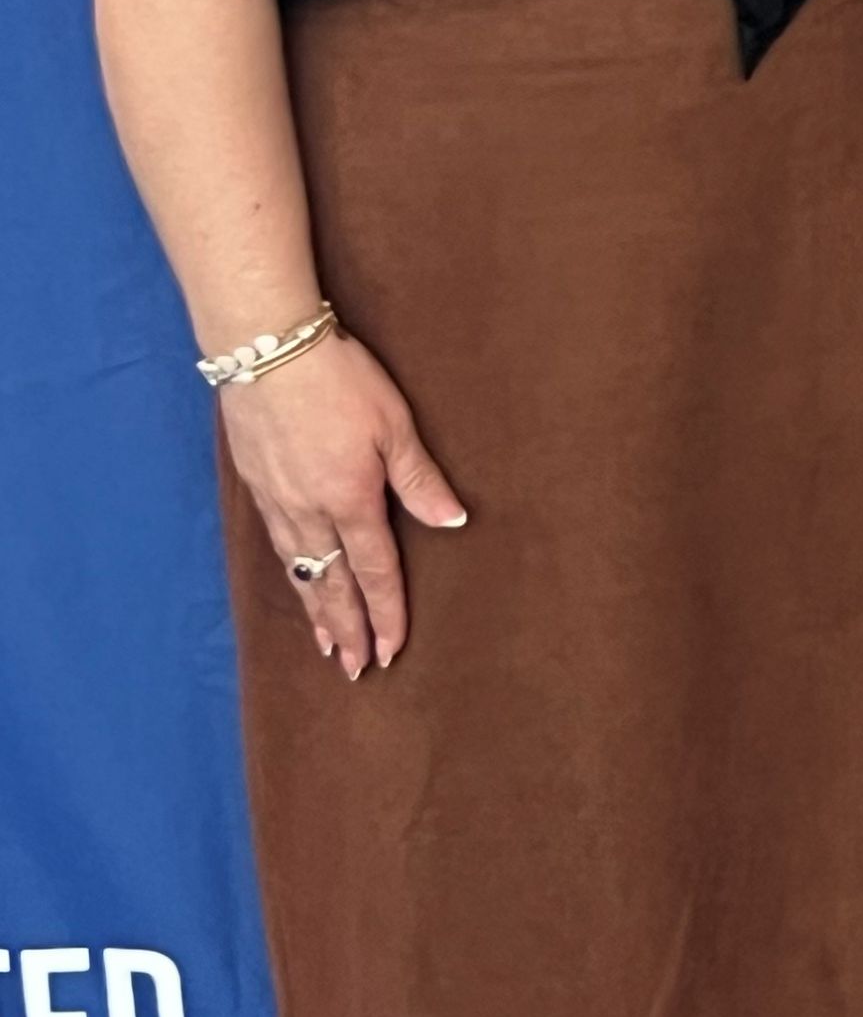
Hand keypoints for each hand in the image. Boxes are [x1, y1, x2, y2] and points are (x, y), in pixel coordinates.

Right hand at [218, 329, 466, 678]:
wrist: (265, 347)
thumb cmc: (339, 378)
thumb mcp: (393, 423)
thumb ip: (419, 478)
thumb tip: (453, 523)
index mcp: (351, 500)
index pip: (374, 572)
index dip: (386, 614)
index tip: (392, 651)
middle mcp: (310, 511)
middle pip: (332, 585)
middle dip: (347, 630)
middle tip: (356, 669)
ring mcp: (278, 499)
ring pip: (300, 571)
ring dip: (316, 611)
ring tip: (327, 644)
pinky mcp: (256, 482)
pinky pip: (278, 546)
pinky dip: (291, 576)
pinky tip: (296, 581)